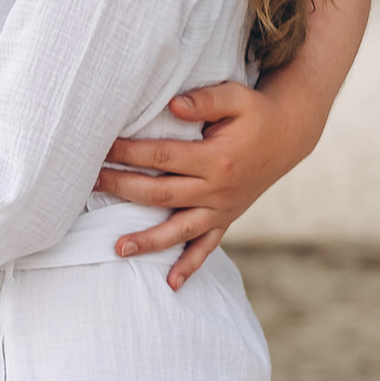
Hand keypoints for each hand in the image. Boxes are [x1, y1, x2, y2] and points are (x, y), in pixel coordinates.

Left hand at [96, 76, 319, 290]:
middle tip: (90, 182)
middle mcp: (218, 189)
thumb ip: (205, 100)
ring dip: (149, 241)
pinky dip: (190, 266)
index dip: (129, 152)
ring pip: (180, 230)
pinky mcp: (226, 218)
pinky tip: (170, 283)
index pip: (162, 155)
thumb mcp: (238, 97)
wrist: (289, 136)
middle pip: (162, 194)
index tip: (101, 146)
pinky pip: (207, 247)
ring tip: (118, 248)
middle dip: (123, 188)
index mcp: (216, 158)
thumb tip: (173, 106)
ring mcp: (222, 208)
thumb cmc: (256, 112)